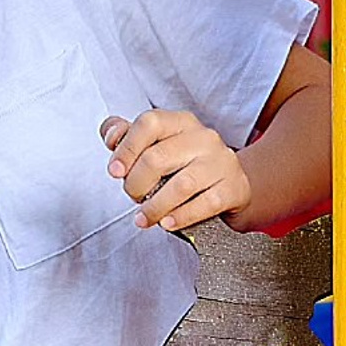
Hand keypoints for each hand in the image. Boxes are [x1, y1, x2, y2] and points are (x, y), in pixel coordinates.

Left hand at [101, 109, 250, 230]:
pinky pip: (205, 205)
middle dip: (137, 184)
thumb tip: (112, 137)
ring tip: (144, 218)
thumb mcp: (158, 145)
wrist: (232, 184)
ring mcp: (221, 163)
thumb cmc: (187, 165)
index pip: (150, 123)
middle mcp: (203, 138)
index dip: (127, 148)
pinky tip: (167, 223)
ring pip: (181, 185)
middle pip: (159, 158)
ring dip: (155, 206)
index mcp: (181, 122)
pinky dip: (181, 217)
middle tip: (133, 197)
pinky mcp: (233, 188)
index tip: (116, 171)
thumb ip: (126, 135)